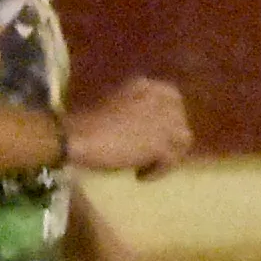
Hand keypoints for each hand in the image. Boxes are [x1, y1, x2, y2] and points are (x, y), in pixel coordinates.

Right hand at [62, 73, 192, 174]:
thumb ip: (136, 110)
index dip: (167, 121)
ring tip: (147, 166)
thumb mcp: (117, 105)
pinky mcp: (161, 143)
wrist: (78, 137)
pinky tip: (140, 176)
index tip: (155, 136)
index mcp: (147, 85)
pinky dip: (156, 171)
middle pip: (180, 122)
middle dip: (169, 140)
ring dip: (166, 156)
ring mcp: (164, 120)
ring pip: (181, 141)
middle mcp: (161, 98)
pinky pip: (171, 160)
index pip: (173, 100)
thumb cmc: (88, 123)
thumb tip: (150, 129)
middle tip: (152, 156)